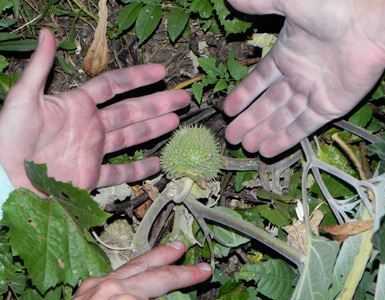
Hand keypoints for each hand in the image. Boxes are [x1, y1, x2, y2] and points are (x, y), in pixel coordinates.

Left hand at [0, 28, 189, 192]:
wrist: (4, 177)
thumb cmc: (8, 138)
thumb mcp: (22, 100)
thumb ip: (39, 68)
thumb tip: (48, 33)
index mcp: (77, 105)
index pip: (113, 85)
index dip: (137, 77)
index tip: (161, 72)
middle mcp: (89, 126)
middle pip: (130, 111)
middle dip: (157, 103)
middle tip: (182, 98)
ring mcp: (92, 151)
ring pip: (130, 137)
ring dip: (154, 129)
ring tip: (175, 121)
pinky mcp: (90, 176)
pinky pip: (118, 173)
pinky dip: (137, 170)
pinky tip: (156, 164)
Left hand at [73, 241, 211, 299]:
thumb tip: (164, 298)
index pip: (162, 286)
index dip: (184, 284)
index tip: (203, 278)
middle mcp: (109, 290)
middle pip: (152, 275)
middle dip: (179, 271)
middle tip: (200, 267)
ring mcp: (95, 287)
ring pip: (134, 266)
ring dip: (157, 259)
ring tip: (173, 250)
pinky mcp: (86, 289)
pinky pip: (116, 272)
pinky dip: (134, 268)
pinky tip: (141, 267)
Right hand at [224, 0, 384, 156]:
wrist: (369, 23)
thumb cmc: (332, 7)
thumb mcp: (288, 2)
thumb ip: (259, 3)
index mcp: (286, 55)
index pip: (258, 82)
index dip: (243, 96)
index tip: (228, 110)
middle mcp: (298, 76)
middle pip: (267, 105)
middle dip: (249, 121)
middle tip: (232, 136)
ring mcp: (313, 93)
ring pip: (282, 118)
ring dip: (264, 133)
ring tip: (247, 147)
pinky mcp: (329, 106)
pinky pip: (303, 126)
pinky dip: (286, 139)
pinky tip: (268, 150)